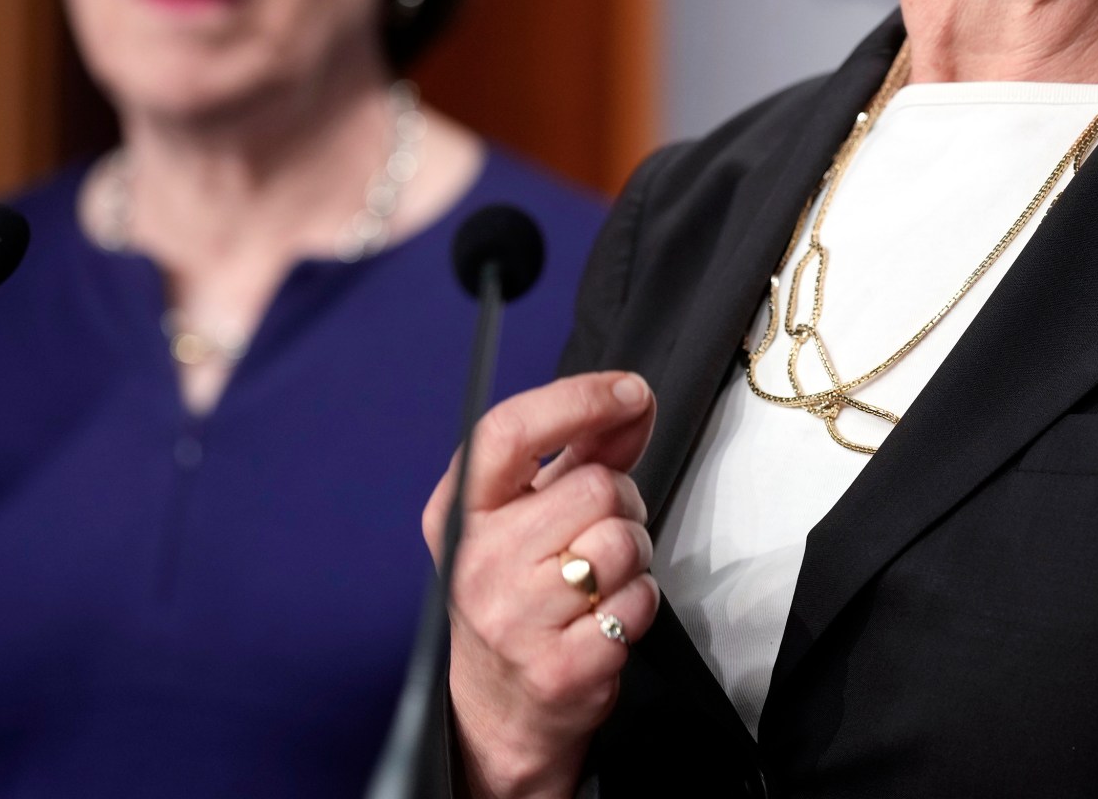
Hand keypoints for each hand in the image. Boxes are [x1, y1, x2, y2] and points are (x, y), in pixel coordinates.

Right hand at [423, 371, 660, 798]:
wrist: (500, 707)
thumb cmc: (519, 594)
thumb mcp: (529, 514)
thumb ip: (582, 449)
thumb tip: (632, 398)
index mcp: (458, 513)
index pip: (507, 432)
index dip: (577, 400)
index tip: (629, 391)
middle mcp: (475, 563)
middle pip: (595, 487)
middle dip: (622, 503)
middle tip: (599, 533)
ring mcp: (513, 620)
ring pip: (624, 542)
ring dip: (633, 557)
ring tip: (600, 580)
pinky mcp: (558, 667)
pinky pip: (639, 600)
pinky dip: (639, 604)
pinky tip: (605, 618)